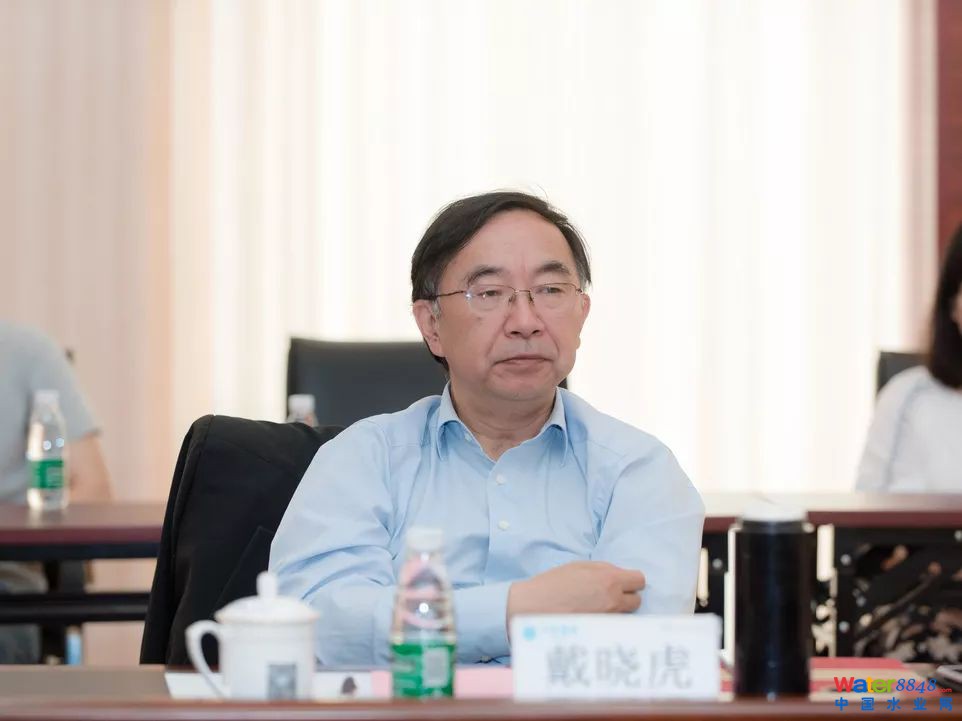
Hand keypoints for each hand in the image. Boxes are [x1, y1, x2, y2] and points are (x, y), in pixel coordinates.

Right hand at [507, 561, 645, 621]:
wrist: (534, 607)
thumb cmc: (554, 583)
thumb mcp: (580, 566)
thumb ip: (603, 570)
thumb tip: (617, 575)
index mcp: (610, 580)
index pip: (639, 580)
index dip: (631, 580)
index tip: (622, 582)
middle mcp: (614, 601)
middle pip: (637, 600)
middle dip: (626, 597)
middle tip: (609, 596)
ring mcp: (608, 620)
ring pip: (626, 616)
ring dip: (618, 611)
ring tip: (598, 608)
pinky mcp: (600, 633)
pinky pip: (613, 627)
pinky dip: (607, 623)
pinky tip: (593, 619)